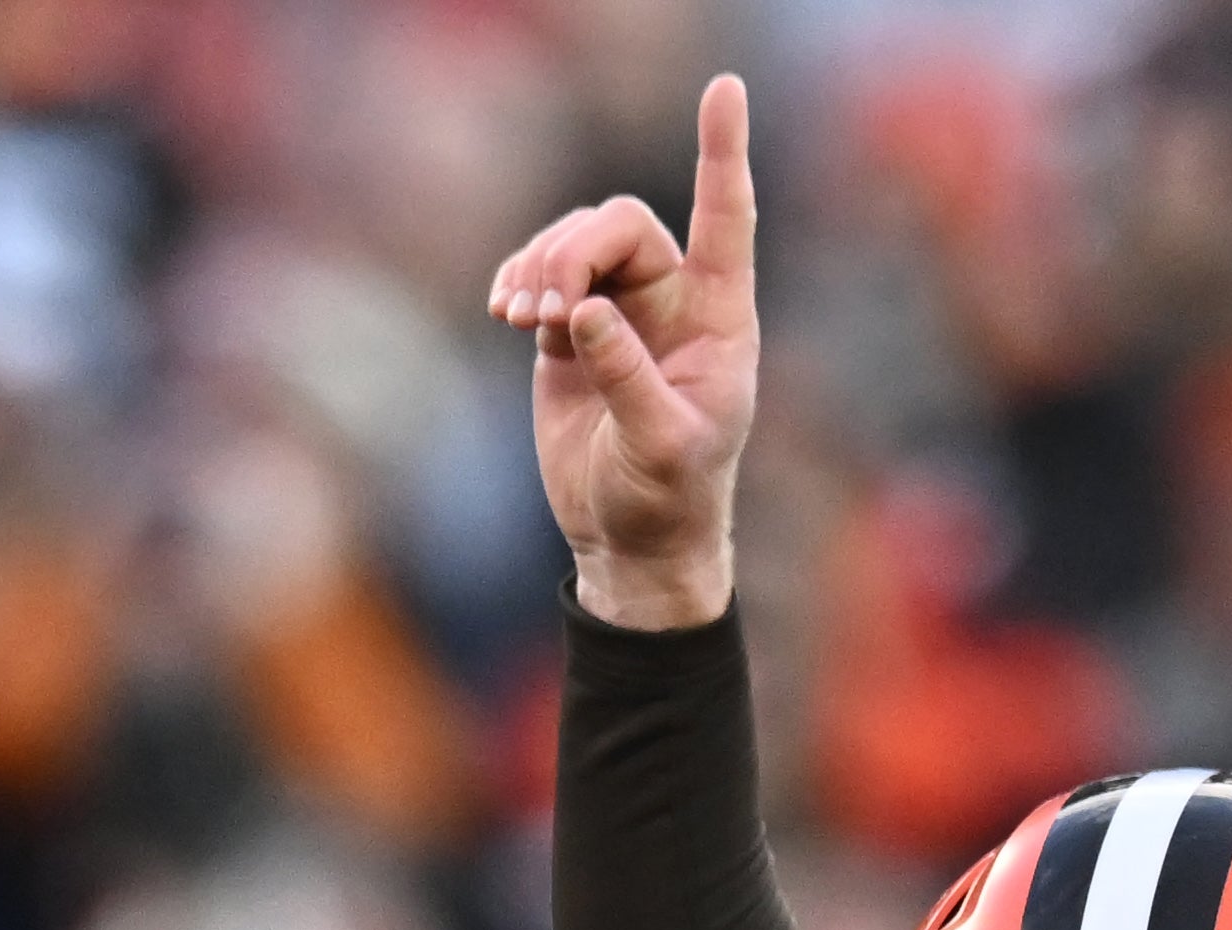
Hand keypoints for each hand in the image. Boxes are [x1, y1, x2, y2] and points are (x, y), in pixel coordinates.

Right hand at [488, 73, 758, 630]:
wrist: (630, 539)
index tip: (725, 88)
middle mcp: (675, 303)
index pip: (727, 219)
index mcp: (721, 321)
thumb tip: (584, 313)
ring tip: (518, 317)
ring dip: (540, 266)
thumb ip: (628, 380)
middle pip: (621, 225)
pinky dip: (517, 281)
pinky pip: (540, 274)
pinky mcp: (571, 332)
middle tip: (544, 307)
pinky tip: (503, 312)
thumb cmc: (668, 498)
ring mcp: (620, 312)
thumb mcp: (662, 449)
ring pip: (574, 244)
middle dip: (575, 250)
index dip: (723, 154)